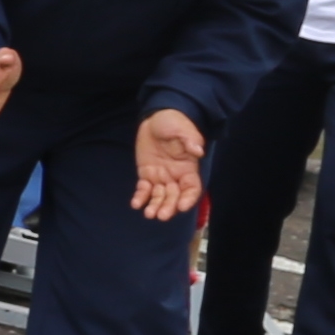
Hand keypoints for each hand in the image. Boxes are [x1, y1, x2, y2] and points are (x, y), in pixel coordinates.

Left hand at [130, 105, 204, 221]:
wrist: (157, 118)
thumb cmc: (175, 123)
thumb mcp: (184, 129)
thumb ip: (191, 141)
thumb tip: (198, 151)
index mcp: (188, 169)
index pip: (192, 188)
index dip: (189, 198)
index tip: (182, 206)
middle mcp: (175, 176)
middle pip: (175, 196)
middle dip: (169, 206)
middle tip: (161, 215)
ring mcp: (160, 176)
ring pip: (159, 196)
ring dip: (155, 205)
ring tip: (149, 214)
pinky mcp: (146, 174)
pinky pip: (144, 189)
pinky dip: (140, 197)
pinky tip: (135, 204)